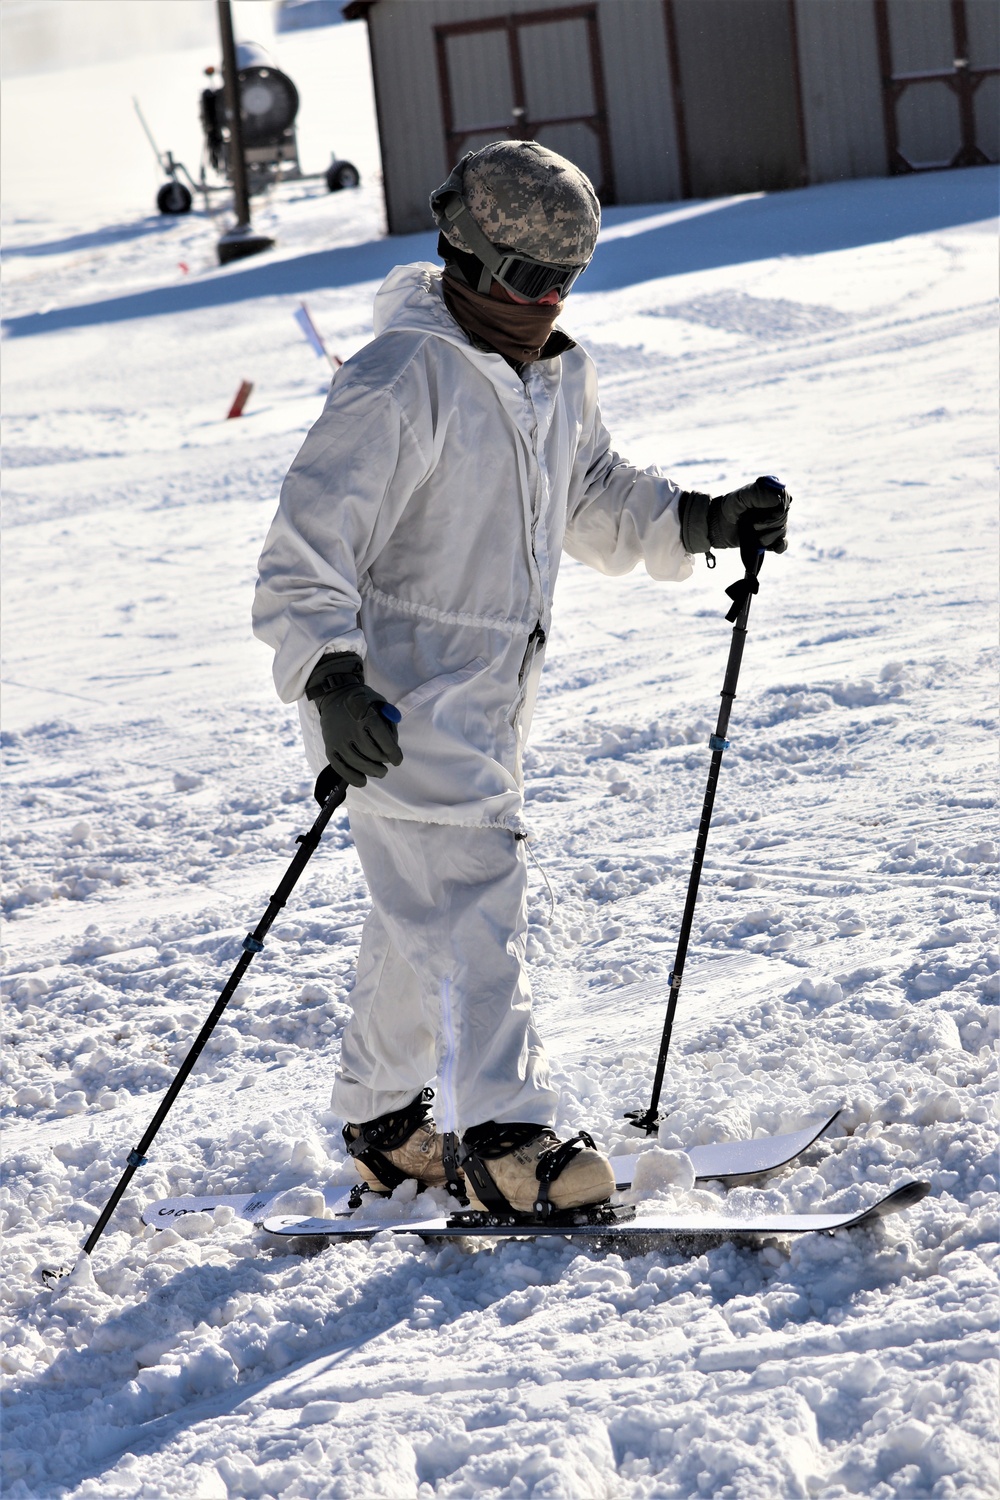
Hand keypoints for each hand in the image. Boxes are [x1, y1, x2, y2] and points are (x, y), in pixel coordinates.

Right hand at [305, 654, 401, 788]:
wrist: (335, 695)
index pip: (385, 741)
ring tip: (380, 772)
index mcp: (367, 716)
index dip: (394, 754)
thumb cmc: (362, 701)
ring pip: (359, 763)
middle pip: (373, 754)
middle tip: (386, 764)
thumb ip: (389, 721)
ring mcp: (339, 739)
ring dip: (372, 771)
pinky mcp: (329, 747)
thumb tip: (393, 744)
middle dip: (383, 762)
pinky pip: (340, 767)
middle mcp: (352, 729)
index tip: (397, 760)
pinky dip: (352, 777)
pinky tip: (362, 780)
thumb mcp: (380, 702)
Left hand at [680, 476, 791, 555]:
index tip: (765, 514)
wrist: (718, 526)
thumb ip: (758, 494)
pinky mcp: (769, 538)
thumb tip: (778, 499)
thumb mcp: (741, 497)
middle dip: (768, 523)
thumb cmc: (729, 508)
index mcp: (769, 494)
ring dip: (767, 535)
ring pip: (781, 531)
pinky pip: (782, 544)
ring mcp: (772, 524)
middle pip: (783, 517)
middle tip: (752, 525)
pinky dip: (780, 546)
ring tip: (752, 533)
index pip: (785, 499)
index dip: (778, 508)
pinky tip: (775, 548)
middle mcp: (774, 508)